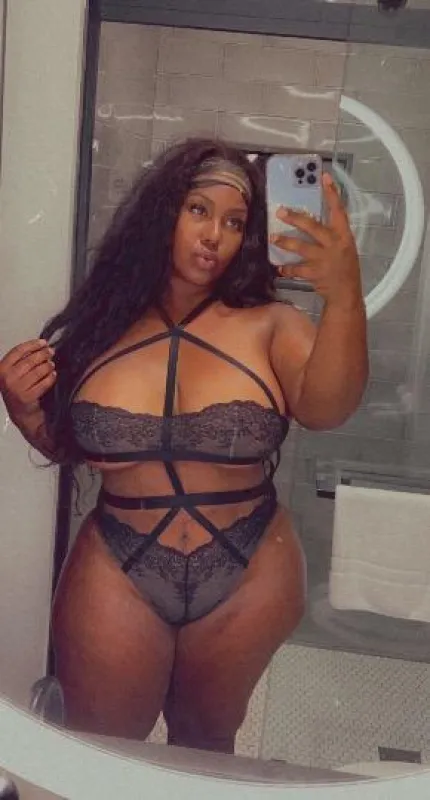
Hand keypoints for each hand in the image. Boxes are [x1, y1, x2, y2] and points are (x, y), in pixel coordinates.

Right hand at [0, 339, 56, 419]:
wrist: (21, 413)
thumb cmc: (19, 389)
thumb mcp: (15, 374)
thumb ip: (23, 360)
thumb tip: (42, 346)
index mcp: (2, 369)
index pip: (18, 351)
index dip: (32, 345)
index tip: (44, 342)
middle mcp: (6, 378)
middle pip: (29, 360)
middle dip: (43, 354)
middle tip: (51, 352)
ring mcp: (16, 388)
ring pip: (38, 371)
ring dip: (48, 366)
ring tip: (52, 365)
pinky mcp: (27, 397)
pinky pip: (43, 383)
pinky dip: (50, 378)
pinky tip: (53, 375)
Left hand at [270, 173, 362, 309]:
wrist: (346, 292)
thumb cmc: (345, 267)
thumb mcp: (345, 247)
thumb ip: (332, 235)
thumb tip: (311, 222)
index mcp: (344, 235)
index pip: (339, 210)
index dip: (332, 193)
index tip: (324, 177)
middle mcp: (334, 244)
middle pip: (312, 227)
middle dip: (295, 218)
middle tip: (280, 212)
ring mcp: (323, 259)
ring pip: (300, 247)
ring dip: (285, 242)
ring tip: (273, 238)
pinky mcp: (314, 273)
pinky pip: (296, 269)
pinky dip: (287, 269)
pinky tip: (280, 268)